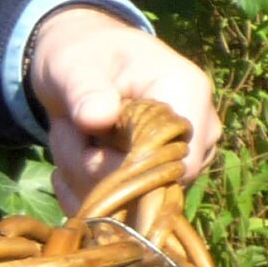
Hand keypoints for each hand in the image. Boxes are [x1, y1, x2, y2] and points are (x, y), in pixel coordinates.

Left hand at [27, 4, 220, 215]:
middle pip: (149, 188)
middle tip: (68, 128)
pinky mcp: (162, 180)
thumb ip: (84, 90)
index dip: (123, 169)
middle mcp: (198, 132)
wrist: (80, 64)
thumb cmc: (82, 55)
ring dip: (82, 176)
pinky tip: (72, 157)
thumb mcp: (73, 65)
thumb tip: (97, 118)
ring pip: (128, 202)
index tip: (85, 137)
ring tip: (72, 134)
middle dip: (91, 168)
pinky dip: (82, 190)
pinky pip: (118, 211)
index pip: (174, 163)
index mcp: (189, 93)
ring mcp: (183, 159)